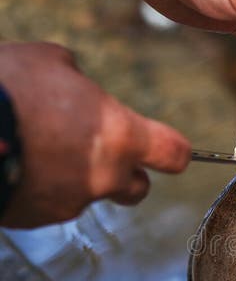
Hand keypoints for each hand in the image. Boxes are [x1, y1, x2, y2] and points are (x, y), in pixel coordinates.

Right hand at [0, 42, 189, 227]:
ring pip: (87, 195)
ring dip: (73, 176)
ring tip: (35, 146)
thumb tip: (74, 81)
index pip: (174, 155)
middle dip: (125, 173)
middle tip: (97, 149)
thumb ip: (76, 77)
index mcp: (119, 135)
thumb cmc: (7, 89)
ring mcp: (69, 202)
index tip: (170, 150)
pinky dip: (40, 188)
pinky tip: (17, 162)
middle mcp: (103, 177)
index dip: (174, 152)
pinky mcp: (36, 219)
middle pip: (137, 188)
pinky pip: (49, 204)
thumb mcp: (47, 61)